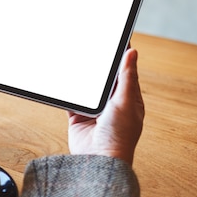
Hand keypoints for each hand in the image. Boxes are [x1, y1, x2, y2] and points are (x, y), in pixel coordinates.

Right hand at [67, 48, 144, 164]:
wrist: (99, 160)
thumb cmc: (119, 136)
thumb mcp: (125, 102)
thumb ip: (127, 77)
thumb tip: (132, 53)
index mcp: (129, 98)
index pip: (126, 70)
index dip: (122, 54)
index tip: (117, 36)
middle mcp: (112, 103)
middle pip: (104, 76)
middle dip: (99, 63)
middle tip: (92, 44)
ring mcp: (94, 110)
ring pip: (87, 86)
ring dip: (82, 77)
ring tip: (77, 58)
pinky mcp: (78, 116)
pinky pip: (71, 99)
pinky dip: (68, 91)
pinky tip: (65, 81)